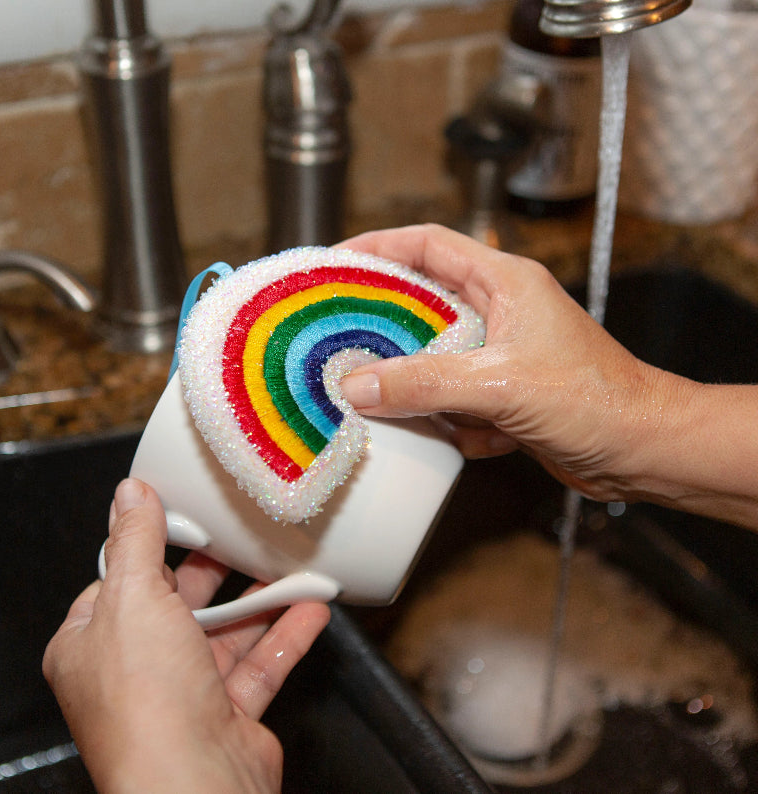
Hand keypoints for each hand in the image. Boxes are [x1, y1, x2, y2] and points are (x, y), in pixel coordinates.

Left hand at [43, 478, 330, 793]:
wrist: (196, 782)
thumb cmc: (146, 703)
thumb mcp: (134, 596)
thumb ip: (136, 540)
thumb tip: (129, 495)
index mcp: (92, 645)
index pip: (119, 584)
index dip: (150, 551)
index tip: (183, 520)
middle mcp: (134, 672)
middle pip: (177, 607)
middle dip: (211, 575)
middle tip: (236, 539)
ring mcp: (183, 695)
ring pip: (225, 635)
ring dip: (259, 603)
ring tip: (286, 570)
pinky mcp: (227, 714)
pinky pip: (260, 664)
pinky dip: (286, 635)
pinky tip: (309, 609)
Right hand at [337, 225, 757, 529]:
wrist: (642, 450)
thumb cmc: (596, 399)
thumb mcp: (500, 385)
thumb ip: (425, 383)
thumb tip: (359, 385)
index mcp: (503, 282)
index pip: (428, 244)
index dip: (377, 247)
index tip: (333, 265)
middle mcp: (498, 311)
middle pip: (420, 303)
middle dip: (381, 326)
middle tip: (337, 341)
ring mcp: (499, 353)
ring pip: (432, 357)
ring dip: (415, 384)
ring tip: (388, 401)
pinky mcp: (501, 393)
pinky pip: (451, 398)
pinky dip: (450, 420)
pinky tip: (470, 438)